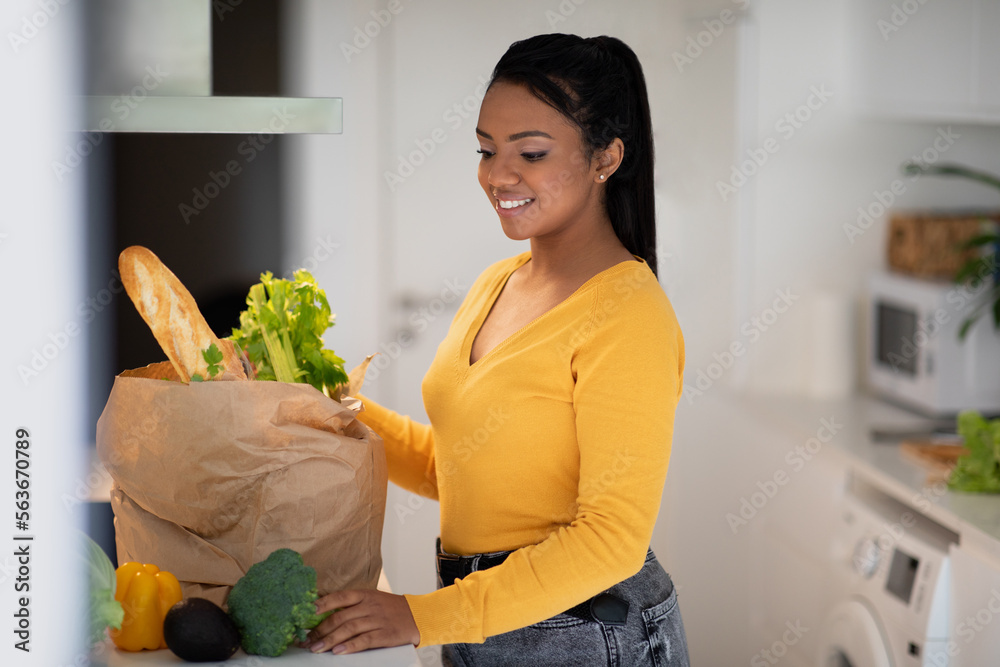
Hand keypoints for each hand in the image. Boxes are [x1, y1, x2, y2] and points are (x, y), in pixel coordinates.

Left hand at [303, 589, 419, 653]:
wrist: (418, 615)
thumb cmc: (391, 609)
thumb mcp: (373, 600)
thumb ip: (353, 606)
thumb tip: (326, 613)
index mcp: (365, 595)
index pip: (339, 597)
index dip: (322, 604)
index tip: (307, 612)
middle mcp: (370, 606)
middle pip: (340, 617)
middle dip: (321, 629)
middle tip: (307, 639)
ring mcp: (378, 620)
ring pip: (349, 629)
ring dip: (330, 640)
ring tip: (317, 648)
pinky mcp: (385, 634)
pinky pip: (365, 640)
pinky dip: (351, 646)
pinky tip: (339, 651)